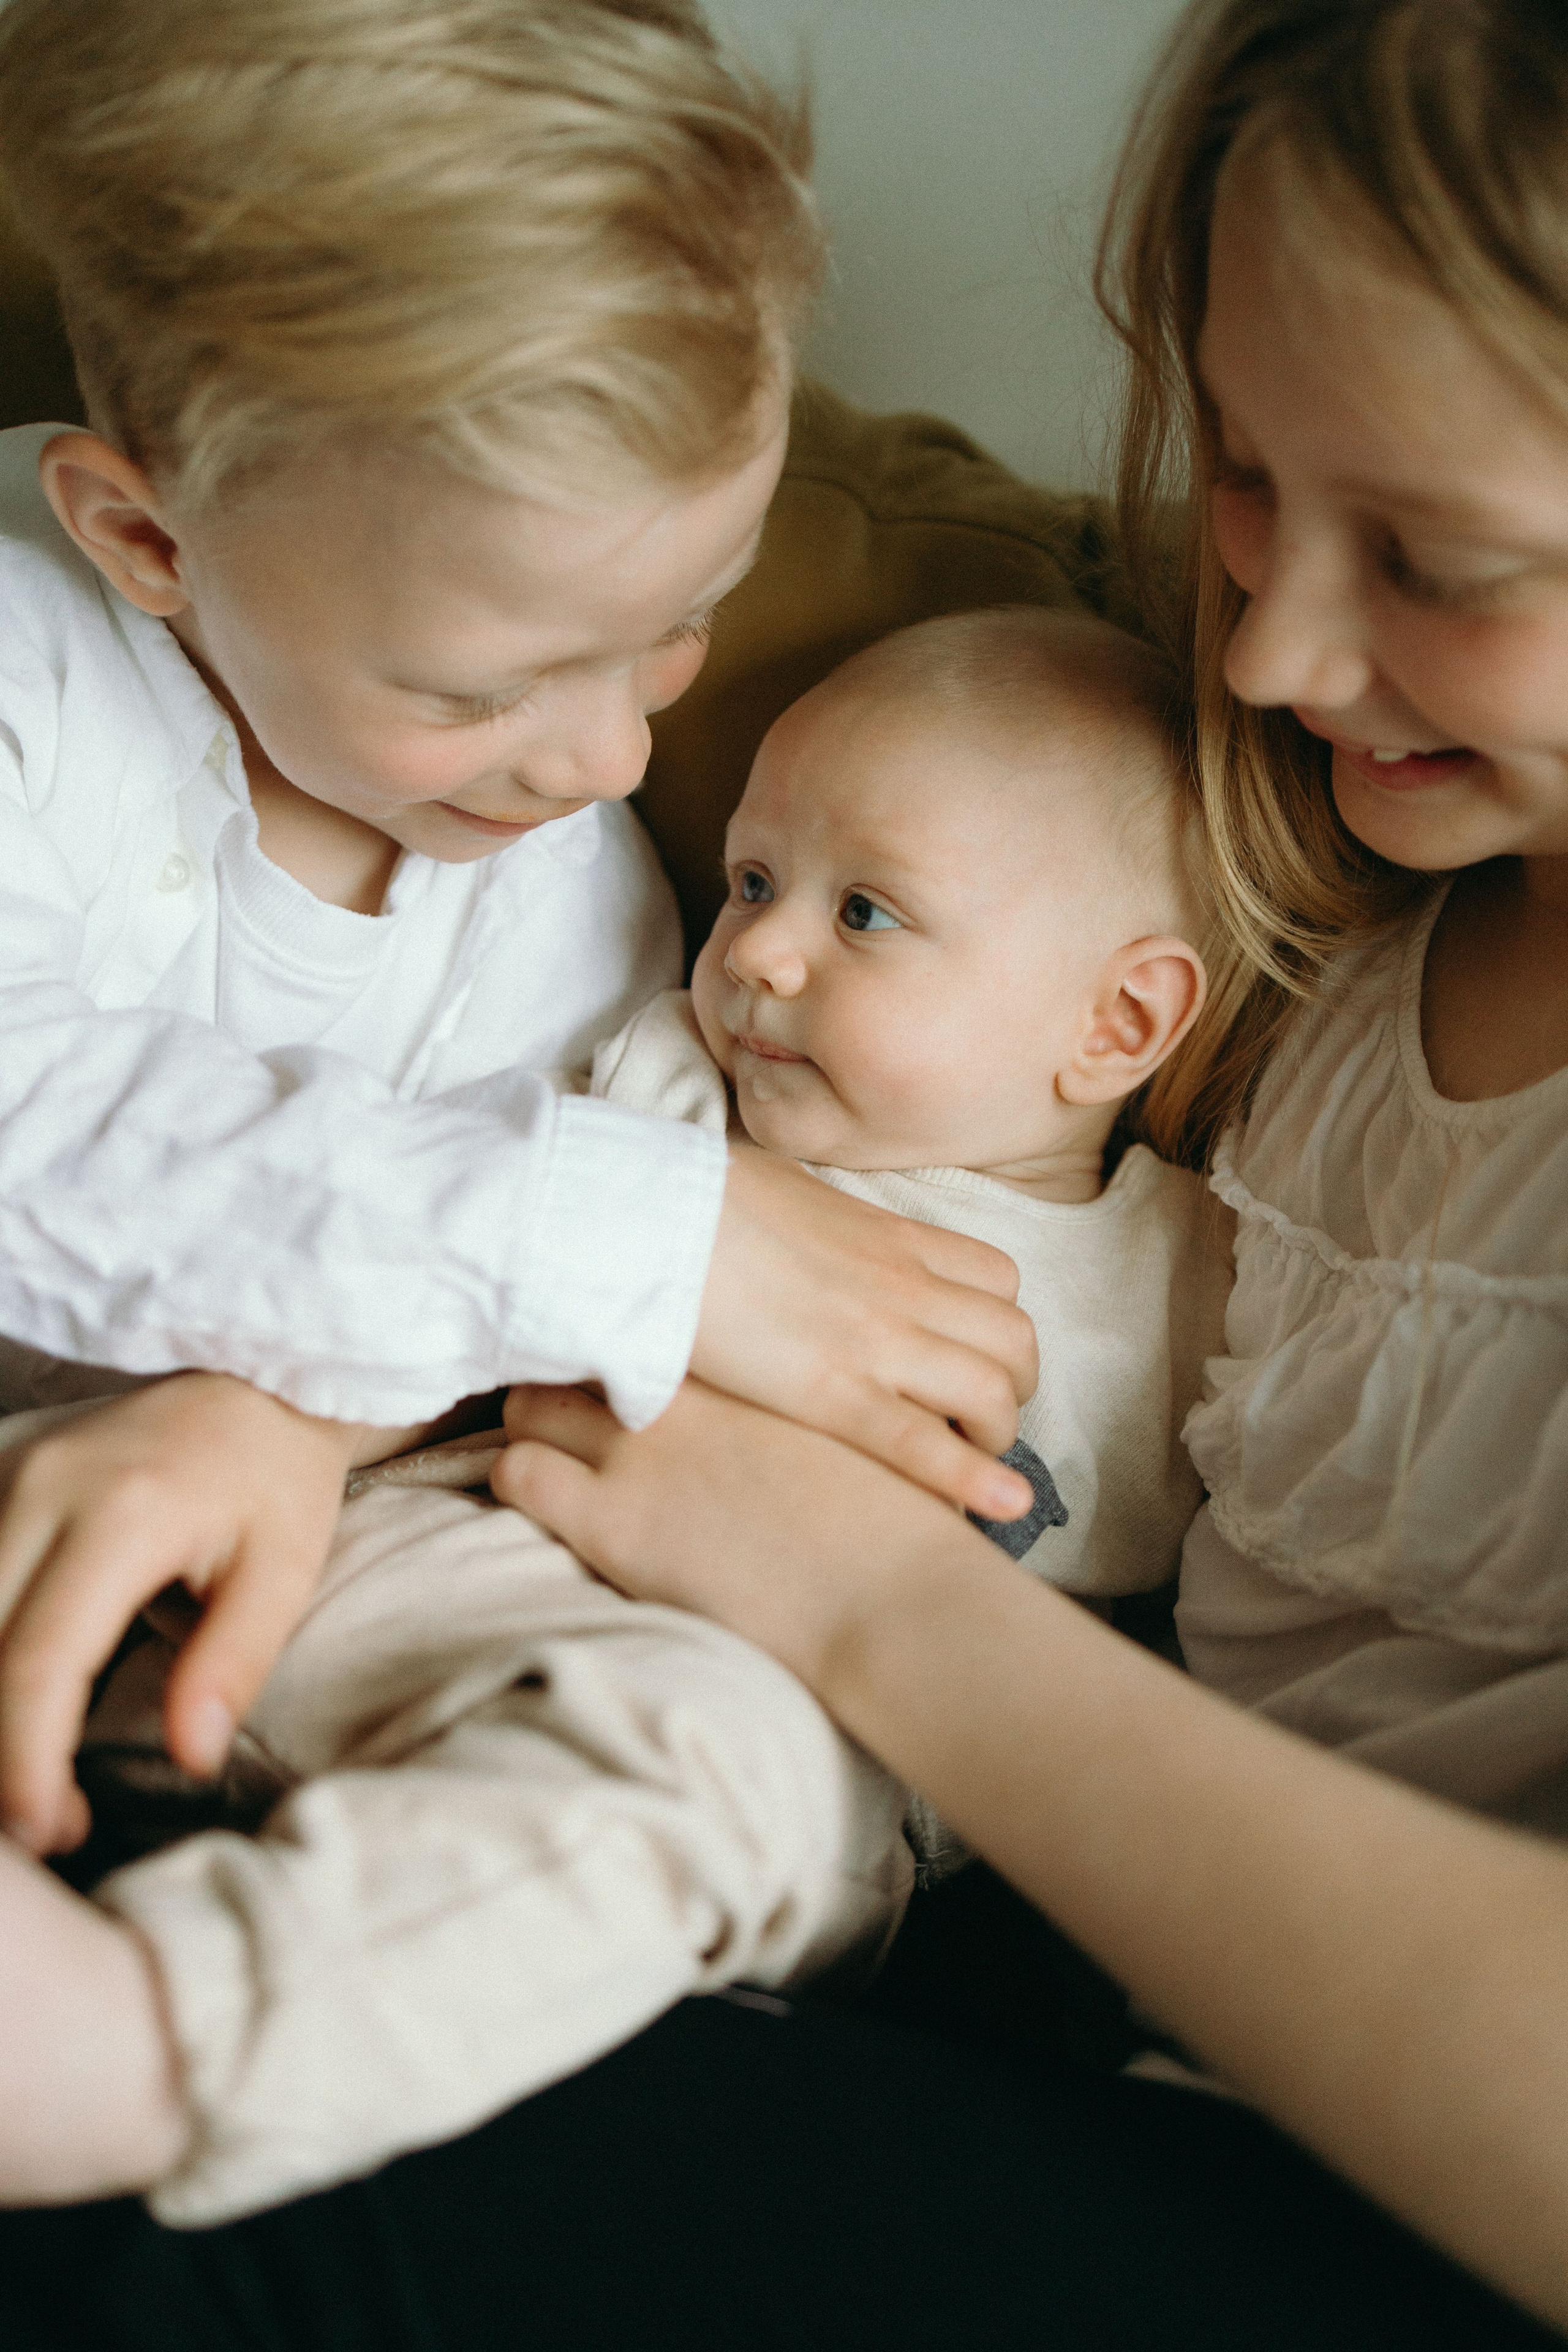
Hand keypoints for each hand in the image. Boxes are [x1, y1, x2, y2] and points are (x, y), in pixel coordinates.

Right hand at [0, 1374, 366, 1853]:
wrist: (254, 1379)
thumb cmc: (275, 1480)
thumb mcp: (284, 1569)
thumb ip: (234, 1661)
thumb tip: (192, 1756)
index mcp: (118, 1515)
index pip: (38, 1662)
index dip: (27, 1763)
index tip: (47, 1831)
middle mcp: (40, 1491)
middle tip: (46, 1824)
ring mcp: (5, 1477)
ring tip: (31, 1777)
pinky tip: (16, 1707)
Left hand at [493, 1378, 985, 1689]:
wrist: (893, 1599)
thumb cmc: (897, 1526)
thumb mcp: (864, 1431)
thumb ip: (816, 1401)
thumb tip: (789, 1407)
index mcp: (739, 1365)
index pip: (649, 1314)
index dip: (629, 1330)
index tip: (621, 1349)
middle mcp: (682, 1392)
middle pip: (583, 1344)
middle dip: (570, 1364)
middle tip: (570, 1390)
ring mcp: (639, 1451)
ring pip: (532, 1400)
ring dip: (534, 1418)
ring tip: (544, 1440)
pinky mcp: (608, 1521)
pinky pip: (515, 1470)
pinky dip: (517, 1476)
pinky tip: (539, 1494)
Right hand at [691, 1144, 1038, 1520]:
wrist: (649, 1215)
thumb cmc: (699, 1199)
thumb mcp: (786, 1192)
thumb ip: (819, 1225)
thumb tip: (804, 1228)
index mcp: (892, 1239)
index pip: (996, 1278)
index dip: (996, 1324)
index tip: (969, 1356)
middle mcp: (904, 1287)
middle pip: (1014, 1339)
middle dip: (1012, 1384)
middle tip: (973, 1415)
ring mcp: (876, 1341)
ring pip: (993, 1390)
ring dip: (995, 1432)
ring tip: (966, 1457)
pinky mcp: (833, 1393)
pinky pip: (925, 1443)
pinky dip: (975, 1478)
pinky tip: (1005, 1506)